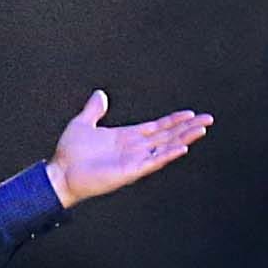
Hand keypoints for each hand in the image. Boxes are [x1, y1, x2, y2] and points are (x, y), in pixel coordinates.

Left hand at [44, 90, 212, 206]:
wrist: (59, 173)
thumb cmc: (70, 153)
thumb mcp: (82, 124)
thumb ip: (94, 110)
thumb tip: (100, 94)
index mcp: (126, 137)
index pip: (156, 127)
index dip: (174, 120)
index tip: (190, 113)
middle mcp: (134, 148)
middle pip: (167, 135)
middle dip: (188, 127)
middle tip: (208, 119)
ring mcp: (134, 160)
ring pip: (165, 146)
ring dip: (184, 138)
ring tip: (202, 129)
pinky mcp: (130, 171)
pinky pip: (153, 161)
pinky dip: (167, 154)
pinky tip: (182, 148)